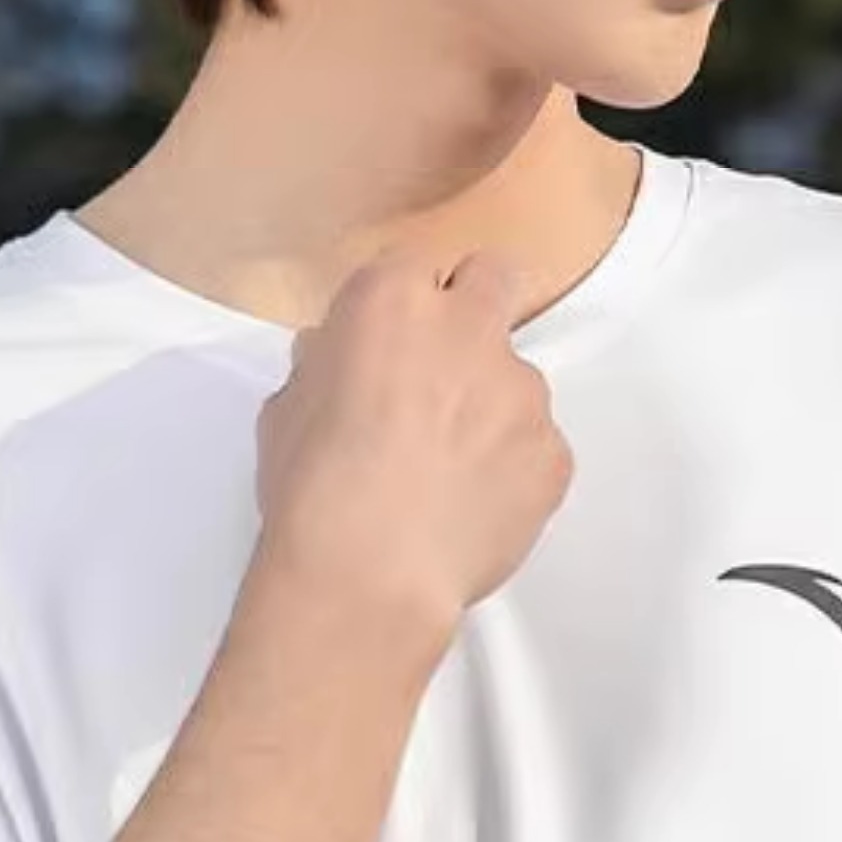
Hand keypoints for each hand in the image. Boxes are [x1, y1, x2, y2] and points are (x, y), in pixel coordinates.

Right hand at [253, 239, 574, 650]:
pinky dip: (513, 473)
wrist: (369, 574)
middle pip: (496, 278)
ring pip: (517, 381)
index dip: (405, 308)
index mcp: (391, 301)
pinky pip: (537, 450)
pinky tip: (473, 512)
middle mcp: (469, 328)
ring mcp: (522, 390)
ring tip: (449, 478)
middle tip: (446, 373)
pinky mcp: (555, 453)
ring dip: (492, 412)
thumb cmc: (311, 490)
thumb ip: (328, 368)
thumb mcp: (286, 410)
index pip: (414, 267)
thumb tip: (342, 365)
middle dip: (478, 309)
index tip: (392, 348)